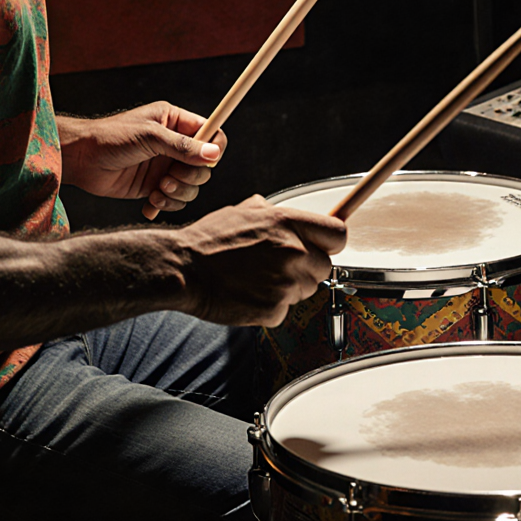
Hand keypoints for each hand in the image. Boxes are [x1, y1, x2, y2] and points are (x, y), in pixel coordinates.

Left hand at [57, 102, 227, 211]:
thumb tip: (214, 154)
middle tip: (169, 178)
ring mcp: (165, 166)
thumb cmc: (110, 138)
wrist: (80, 160)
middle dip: (190, 177)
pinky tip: (149, 203)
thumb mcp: (149, 137)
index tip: (205, 161)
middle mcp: (175, 145)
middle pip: (205, 166)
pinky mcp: (155, 186)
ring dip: (178, 193)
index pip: (212, 133)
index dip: (214, 149)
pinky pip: (175, 200)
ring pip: (192, 186)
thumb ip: (183, 146)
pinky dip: (166, 204)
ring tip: (157, 190)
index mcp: (176, 122)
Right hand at [178, 195, 346, 325]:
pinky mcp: (274, 309)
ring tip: (258, 279)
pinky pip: (284, 310)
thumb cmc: (208, 240)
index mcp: (288, 223)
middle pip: (325, 267)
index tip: (323, 246)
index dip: (331, 242)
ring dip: (289, 288)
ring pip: (306, 290)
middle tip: (279, 267)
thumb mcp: (243, 211)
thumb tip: (277, 210)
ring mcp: (285, 282)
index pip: (338, 234)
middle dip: (307, 268)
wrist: (182, 268)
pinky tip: (249, 294)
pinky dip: (270, 306)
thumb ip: (270, 212)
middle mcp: (293, 251)